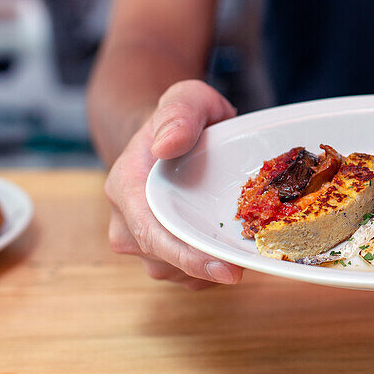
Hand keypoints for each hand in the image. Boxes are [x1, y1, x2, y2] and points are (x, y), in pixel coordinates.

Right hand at [104, 80, 243, 288]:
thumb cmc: (182, 118)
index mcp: (126, 187)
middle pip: (166, 259)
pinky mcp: (161, 255)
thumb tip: (166, 146)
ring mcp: (141, 242)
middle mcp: (126, 222)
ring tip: (245, 247)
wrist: (169, 137)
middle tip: (248, 267)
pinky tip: (234, 248)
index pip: (150, 233)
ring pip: (179, 272)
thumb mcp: (186, 99)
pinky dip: (213, 267)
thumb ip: (179, 113)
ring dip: (211, 268)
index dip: (187, 257)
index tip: (225, 270)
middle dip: (206, 268)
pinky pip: (188, 274)